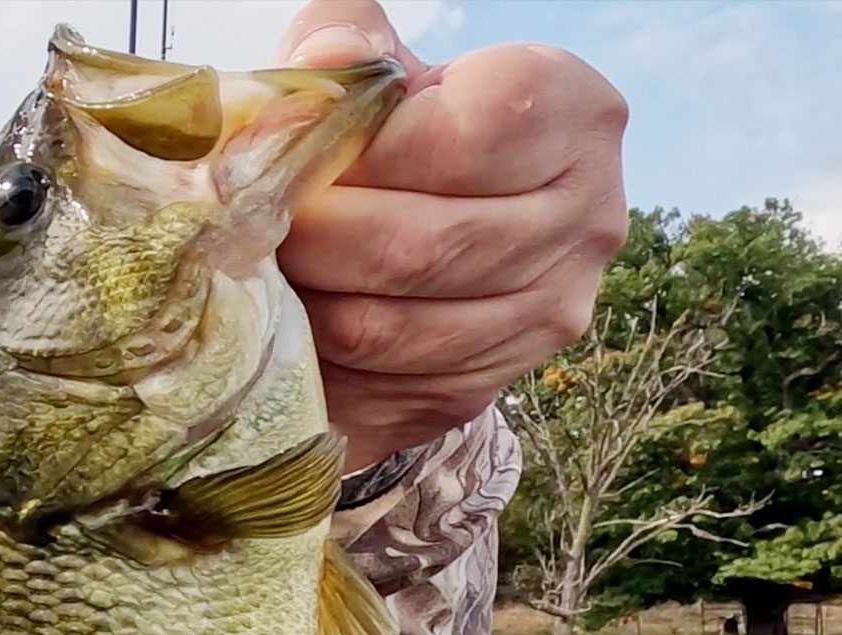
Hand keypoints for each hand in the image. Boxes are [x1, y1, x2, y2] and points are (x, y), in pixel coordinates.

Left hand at [274, 0, 629, 469]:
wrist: (432, 212)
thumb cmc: (402, 125)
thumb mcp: (381, 63)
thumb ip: (349, 43)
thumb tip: (324, 67)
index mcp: (577, 114)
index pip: (468, 140)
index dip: (366, 154)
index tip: (296, 157)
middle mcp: (588, 218)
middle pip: (426, 245)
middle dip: (317, 237)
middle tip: (253, 224)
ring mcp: (551, 312)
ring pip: (398, 328)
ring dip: (310, 303)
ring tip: (266, 269)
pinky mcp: (495, 382)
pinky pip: (390, 385)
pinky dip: (326, 362)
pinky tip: (295, 321)